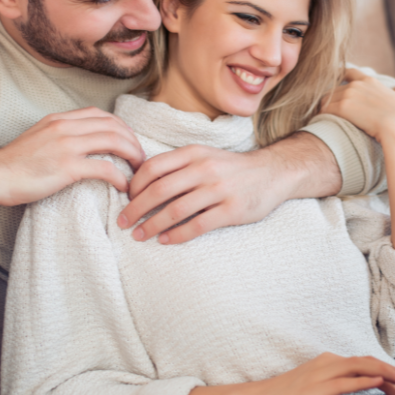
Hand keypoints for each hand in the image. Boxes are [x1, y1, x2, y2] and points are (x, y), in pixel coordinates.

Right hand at [0, 108, 145, 204]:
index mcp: (59, 119)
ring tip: (139, 170)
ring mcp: (66, 146)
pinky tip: (123, 186)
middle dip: (132, 141)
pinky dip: (120, 177)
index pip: (101, 114)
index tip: (129, 141)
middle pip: (113, 126)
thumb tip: (79, 142)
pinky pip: (104, 168)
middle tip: (140, 158)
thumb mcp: (38, 137)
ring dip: (132, 155)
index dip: (121, 127)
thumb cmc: (13, 163)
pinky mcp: (66, 167)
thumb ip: (59, 134)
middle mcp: (65, 127)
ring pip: (114, 141)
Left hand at [119, 144, 293, 243]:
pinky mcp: (231, 210)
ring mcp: (219, 190)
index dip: (134, 185)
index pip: (153, 167)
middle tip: (122, 222)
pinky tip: (165, 241)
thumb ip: (177, 166)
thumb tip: (141, 184)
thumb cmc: (230, 168)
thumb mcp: (204, 156)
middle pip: (159, 190)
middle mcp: (204, 169)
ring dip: (152, 226)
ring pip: (176, 210)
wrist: (272, 173)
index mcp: (193, 153)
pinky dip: (177, 235)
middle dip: (136, 209)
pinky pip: (197, 225)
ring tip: (139, 235)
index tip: (126, 199)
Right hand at [245, 353, 394, 394]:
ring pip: (362, 368)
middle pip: (369, 362)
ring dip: (388, 375)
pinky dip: (364, 380)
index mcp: (328, 363)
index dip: (388, 373)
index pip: (366, 364)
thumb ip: (336, 386)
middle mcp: (327, 364)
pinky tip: (379, 382)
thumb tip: (361, 389)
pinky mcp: (315, 390)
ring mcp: (321, 375)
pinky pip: (345, 383)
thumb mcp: (314, 389)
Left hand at [320, 68, 394, 145]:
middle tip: (328, 112)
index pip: (350, 72)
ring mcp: (349, 94)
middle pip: (334, 89)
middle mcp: (358, 85)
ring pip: (327, 99)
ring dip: (325, 109)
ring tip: (324, 119)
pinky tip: (322, 123)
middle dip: (331, 100)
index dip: (339, 75)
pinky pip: (325, 110)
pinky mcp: (343, 107)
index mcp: (371, 82)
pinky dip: (322, 116)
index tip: (333, 81)